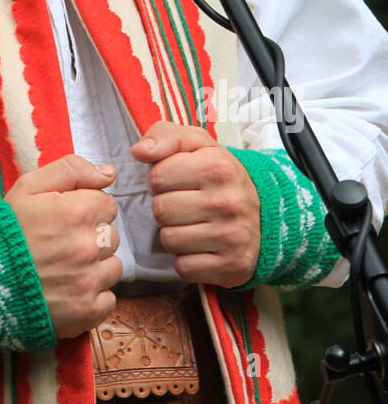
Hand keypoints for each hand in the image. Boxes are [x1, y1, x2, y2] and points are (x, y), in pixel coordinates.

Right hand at [5, 154, 122, 339]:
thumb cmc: (3, 232)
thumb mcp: (27, 188)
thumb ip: (70, 170)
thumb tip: (109, 173)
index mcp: (76, 212)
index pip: (107, 204)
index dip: (86, 209)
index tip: (65, 219)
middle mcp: (87, 247)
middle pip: (112, 236)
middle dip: (91, 237)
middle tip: (61, 244)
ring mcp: (88, 282)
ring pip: (113, 267)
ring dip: (95, 267)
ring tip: (64, 269)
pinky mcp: (86, 311)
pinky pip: (109, 300)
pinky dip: (92, 296)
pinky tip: (68, 291)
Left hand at [129, 120, 260, 287]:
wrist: (264, 214)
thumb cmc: (219, 176)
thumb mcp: (196, 144)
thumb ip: (164, 136)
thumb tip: (138, 151)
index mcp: (218, 167)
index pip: (157, 177)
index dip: (161, 179)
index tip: (178, 182)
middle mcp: (228, 202)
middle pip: (161, 210)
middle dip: (166, 207)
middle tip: (186, 204)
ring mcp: (232, 237)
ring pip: (168, 240)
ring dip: (174, 233)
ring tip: (194, 224)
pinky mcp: (232, 267)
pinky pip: (183, 267)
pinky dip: (187, 259)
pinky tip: (202, 246)